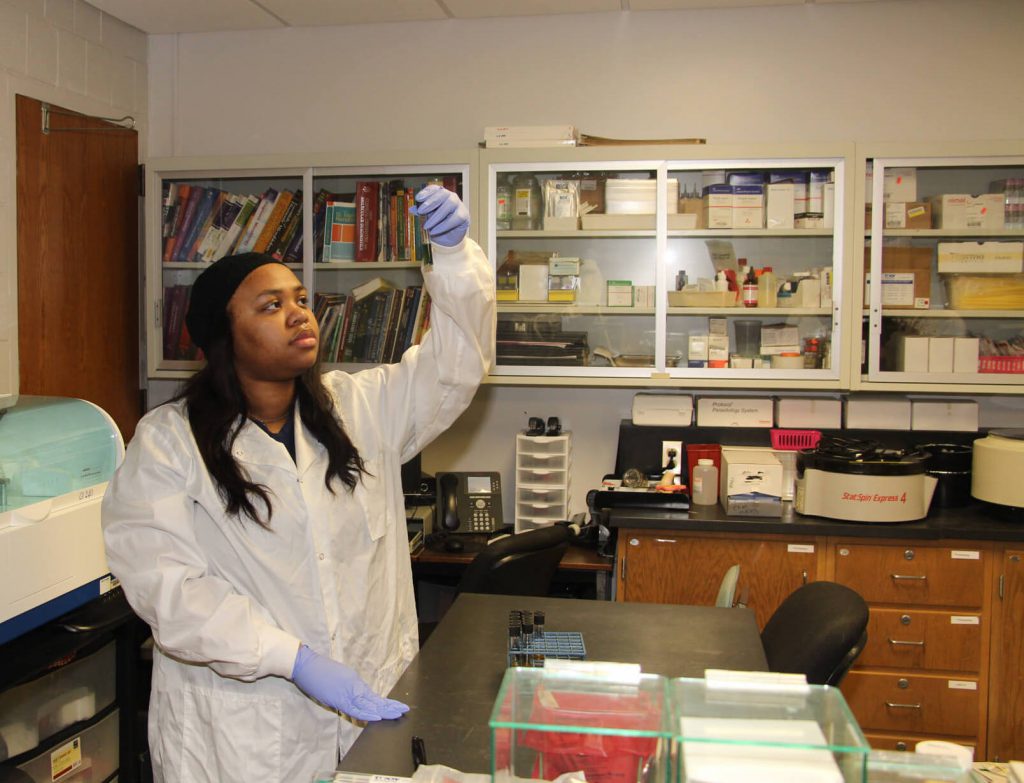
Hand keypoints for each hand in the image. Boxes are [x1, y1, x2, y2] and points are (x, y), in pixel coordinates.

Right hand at [291, 645, 408, 720]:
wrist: (306, 664)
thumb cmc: (320, 670)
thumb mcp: (340, 677)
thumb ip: (350, 688)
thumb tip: (357, 698)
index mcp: (355, 682)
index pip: (373, 696)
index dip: (385, 702)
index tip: (396, 706)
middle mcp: (354, 686)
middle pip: (374, 699)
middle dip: (389, 706)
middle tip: (403, 710)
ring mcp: (347, 692)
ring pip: (368, 704)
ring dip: (383, 710)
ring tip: (396, 714)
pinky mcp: (338, 698)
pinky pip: (355, 708)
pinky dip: (366, 713)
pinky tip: (376, 716)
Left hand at [411, 184, 468, 246]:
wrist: (448, 238)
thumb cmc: (437, 225)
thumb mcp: (427, 218)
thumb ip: (421, 212)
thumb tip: (412, 209)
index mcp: (440, 194)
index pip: (434, 189)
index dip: (426, 192)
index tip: (418, 198)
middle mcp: (450, 196)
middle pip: (442, 194)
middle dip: (431, 202)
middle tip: (421, 211)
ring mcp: (458, 204)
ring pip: (450, 204)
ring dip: (436, 215)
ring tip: (426, 226)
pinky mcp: (464, 215)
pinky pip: (455, 218)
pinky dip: (443, 225)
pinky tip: (434, 231)